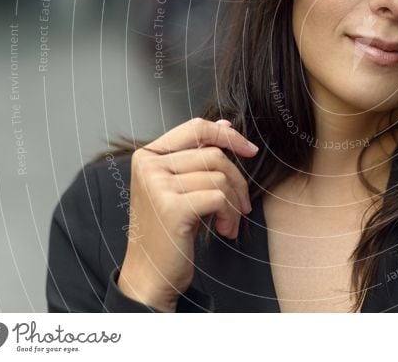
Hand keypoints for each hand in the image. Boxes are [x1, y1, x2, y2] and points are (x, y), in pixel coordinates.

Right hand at [117, 117, 258, 310]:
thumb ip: (198, 154)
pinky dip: (230, 215)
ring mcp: (158, 185)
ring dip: (234, 203)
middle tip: (242, 205)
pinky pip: (220, 197)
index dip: (228, 136)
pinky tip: (223, 229)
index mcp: (147, 155)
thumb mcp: (179, 187)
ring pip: (220, 177)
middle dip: (237, 181)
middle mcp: (148, 166)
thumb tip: (224, 124)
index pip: (196, 128)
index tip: (250, 150)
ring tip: (228, 222)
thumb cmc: (167, 231)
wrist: (151, 274)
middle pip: (214, 155)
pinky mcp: (172, 206)